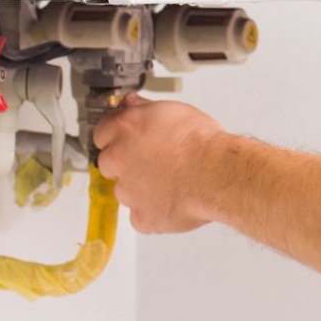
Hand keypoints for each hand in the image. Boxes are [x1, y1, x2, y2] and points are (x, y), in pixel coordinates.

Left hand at [90, 97, 228, 234]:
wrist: (217, 173)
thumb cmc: (202, 143)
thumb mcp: (174, 110)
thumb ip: (143, 108)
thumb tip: (132, 104)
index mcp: (123, 129)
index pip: (102, 132)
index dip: (118, 137)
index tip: (129, 140)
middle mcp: (118, 159)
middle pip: (109, 163)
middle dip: (127, 163)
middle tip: (154, 161)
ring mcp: (127, 191)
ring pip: (125, 191)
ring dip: (140, 188)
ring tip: (170, 181)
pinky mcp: (141, 217)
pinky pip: (141, 216)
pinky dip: (153, 211)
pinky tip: (172, 200)